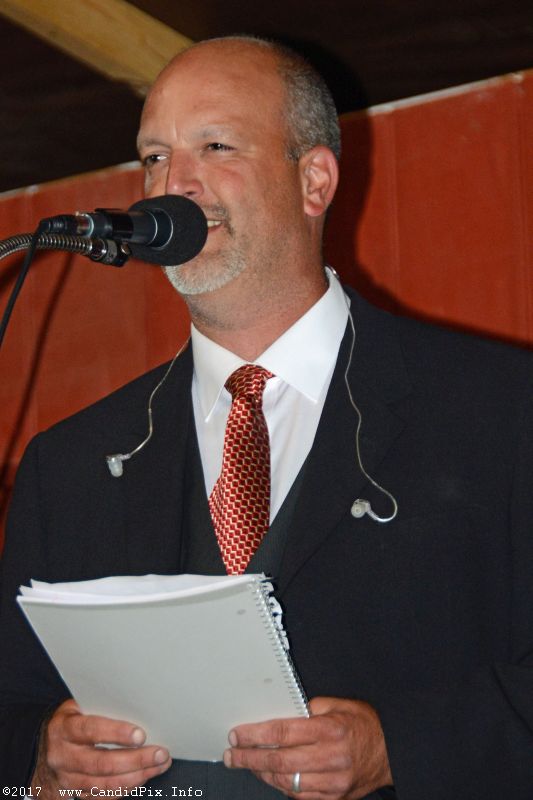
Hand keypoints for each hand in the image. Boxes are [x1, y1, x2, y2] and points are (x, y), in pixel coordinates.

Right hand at [31, 699, 170, 797]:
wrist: (42, 746)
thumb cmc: (70, 720)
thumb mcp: (79, 705)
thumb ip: (101, 706)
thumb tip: (138, 702)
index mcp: (63, 728)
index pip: (90, 730)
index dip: (116, 733)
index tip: (140, 735)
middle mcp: (62, 756)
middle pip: (101, 763)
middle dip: (135, 760)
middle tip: (160, 753)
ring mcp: (66, 779)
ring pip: (104, 785)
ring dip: (136, 777)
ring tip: (159, 765)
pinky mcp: (72, 794)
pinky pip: (102, 796)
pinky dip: (126, 789)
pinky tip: (144, 777)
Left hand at [224, 696, 391, 798]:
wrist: (392, 750)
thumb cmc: (365, 724)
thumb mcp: (340, 704)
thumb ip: (310, 707)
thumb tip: (282, 710)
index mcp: (329, 729)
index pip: (282, 731)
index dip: (255, 734)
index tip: (237, 734)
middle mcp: (330, 757)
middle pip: (279, 759)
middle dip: (250, 757)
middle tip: (232, 754)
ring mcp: (333, 781)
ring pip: (286, 781)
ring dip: (262, 773)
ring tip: (247, 764)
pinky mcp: (335, 796)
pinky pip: (300, 796)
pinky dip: (281, 786)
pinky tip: (270, 777)